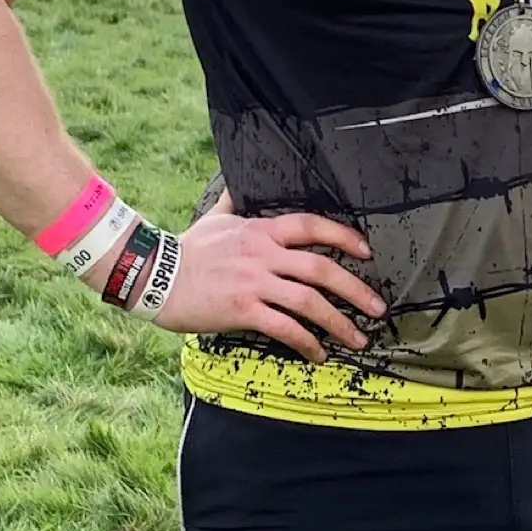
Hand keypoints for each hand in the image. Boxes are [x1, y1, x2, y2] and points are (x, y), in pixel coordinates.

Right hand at [123, 188, 386, 362]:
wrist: (153, 276)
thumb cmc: (186, 248)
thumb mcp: (214, 217)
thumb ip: (235, 199)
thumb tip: (239, 176)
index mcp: (259, 231)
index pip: (310, 226)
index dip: (343, 237)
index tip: (366, 251)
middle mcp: (262, 255)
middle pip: (321, 268)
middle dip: (355, 289)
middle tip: (378, 307)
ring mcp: (253, 283)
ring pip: (308, 302)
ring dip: (339, 322)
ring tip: (357, 338)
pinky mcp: (242, 309)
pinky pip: (284, 328)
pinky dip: (306, 342)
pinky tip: (318, 353)